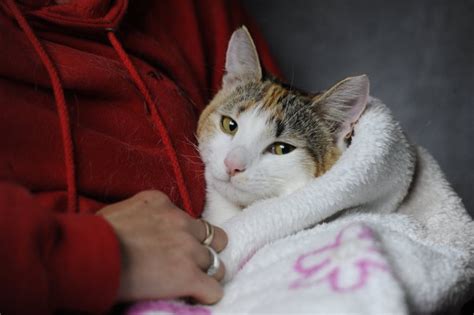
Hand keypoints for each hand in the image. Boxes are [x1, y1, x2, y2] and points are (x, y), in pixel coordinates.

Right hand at [97, 190, 227, 303]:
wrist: (90, 254)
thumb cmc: (93, 236)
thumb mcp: (119, 212)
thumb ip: (139, 216)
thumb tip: (137, 228)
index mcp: (162, 203)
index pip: (188, 218)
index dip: (185, 236)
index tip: (174, 247)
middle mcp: (180, 222)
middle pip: (212, 238)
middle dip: (205, 251)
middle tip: (192, 264)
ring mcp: (187, 249)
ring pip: (217, 264)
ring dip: (206, 275)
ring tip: (192, 285)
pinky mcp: (188, 276)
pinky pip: (213, 289)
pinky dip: (207, 296)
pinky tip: (195, 298)